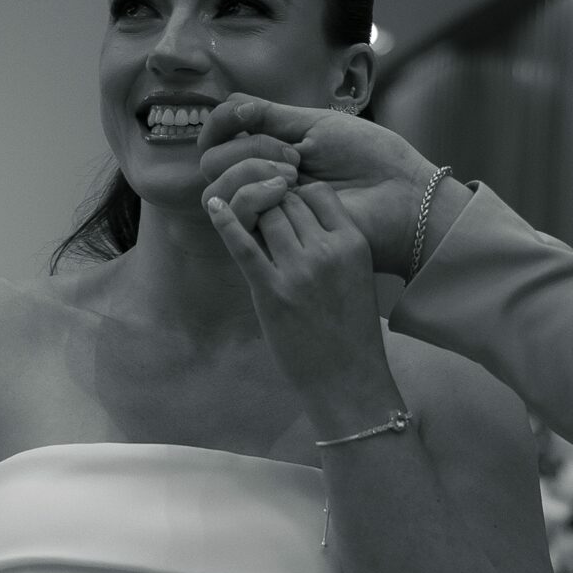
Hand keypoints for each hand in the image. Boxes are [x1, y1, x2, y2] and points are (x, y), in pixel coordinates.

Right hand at [199, 93, 440, 274]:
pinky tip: (284, 192)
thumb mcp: (318, 126)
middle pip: (213, 161)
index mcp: (271, 150)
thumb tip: (228, 107)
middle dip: (247, 149)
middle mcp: (261, 179)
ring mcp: (265, 210)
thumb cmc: (370, 158)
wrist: (400, 196)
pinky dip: (249, 196)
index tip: (245, 116)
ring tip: (293, 176)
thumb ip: (271, 116)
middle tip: (295, 158)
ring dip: (247, 172)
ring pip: (216, 190)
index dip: (219, 122)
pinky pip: (234, 217)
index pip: (220, 134)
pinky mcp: (271, 240)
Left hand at [203, 178, 390, 401]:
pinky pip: (243, 246)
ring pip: (267, 217)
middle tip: (267, 227)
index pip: (318, 193)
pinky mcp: (271, 291)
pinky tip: (213, 206)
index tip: (290, 213)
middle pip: (288, 202)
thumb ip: (335, 245)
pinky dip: (225, 222)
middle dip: (274, 208)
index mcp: (354, 244)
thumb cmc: (352, 331)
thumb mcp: (359, 276)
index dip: (298, 196)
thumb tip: (300, 218)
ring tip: (254, 234)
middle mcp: (328, 250)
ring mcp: (299, 270)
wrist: (347, 379)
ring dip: (256, 220)